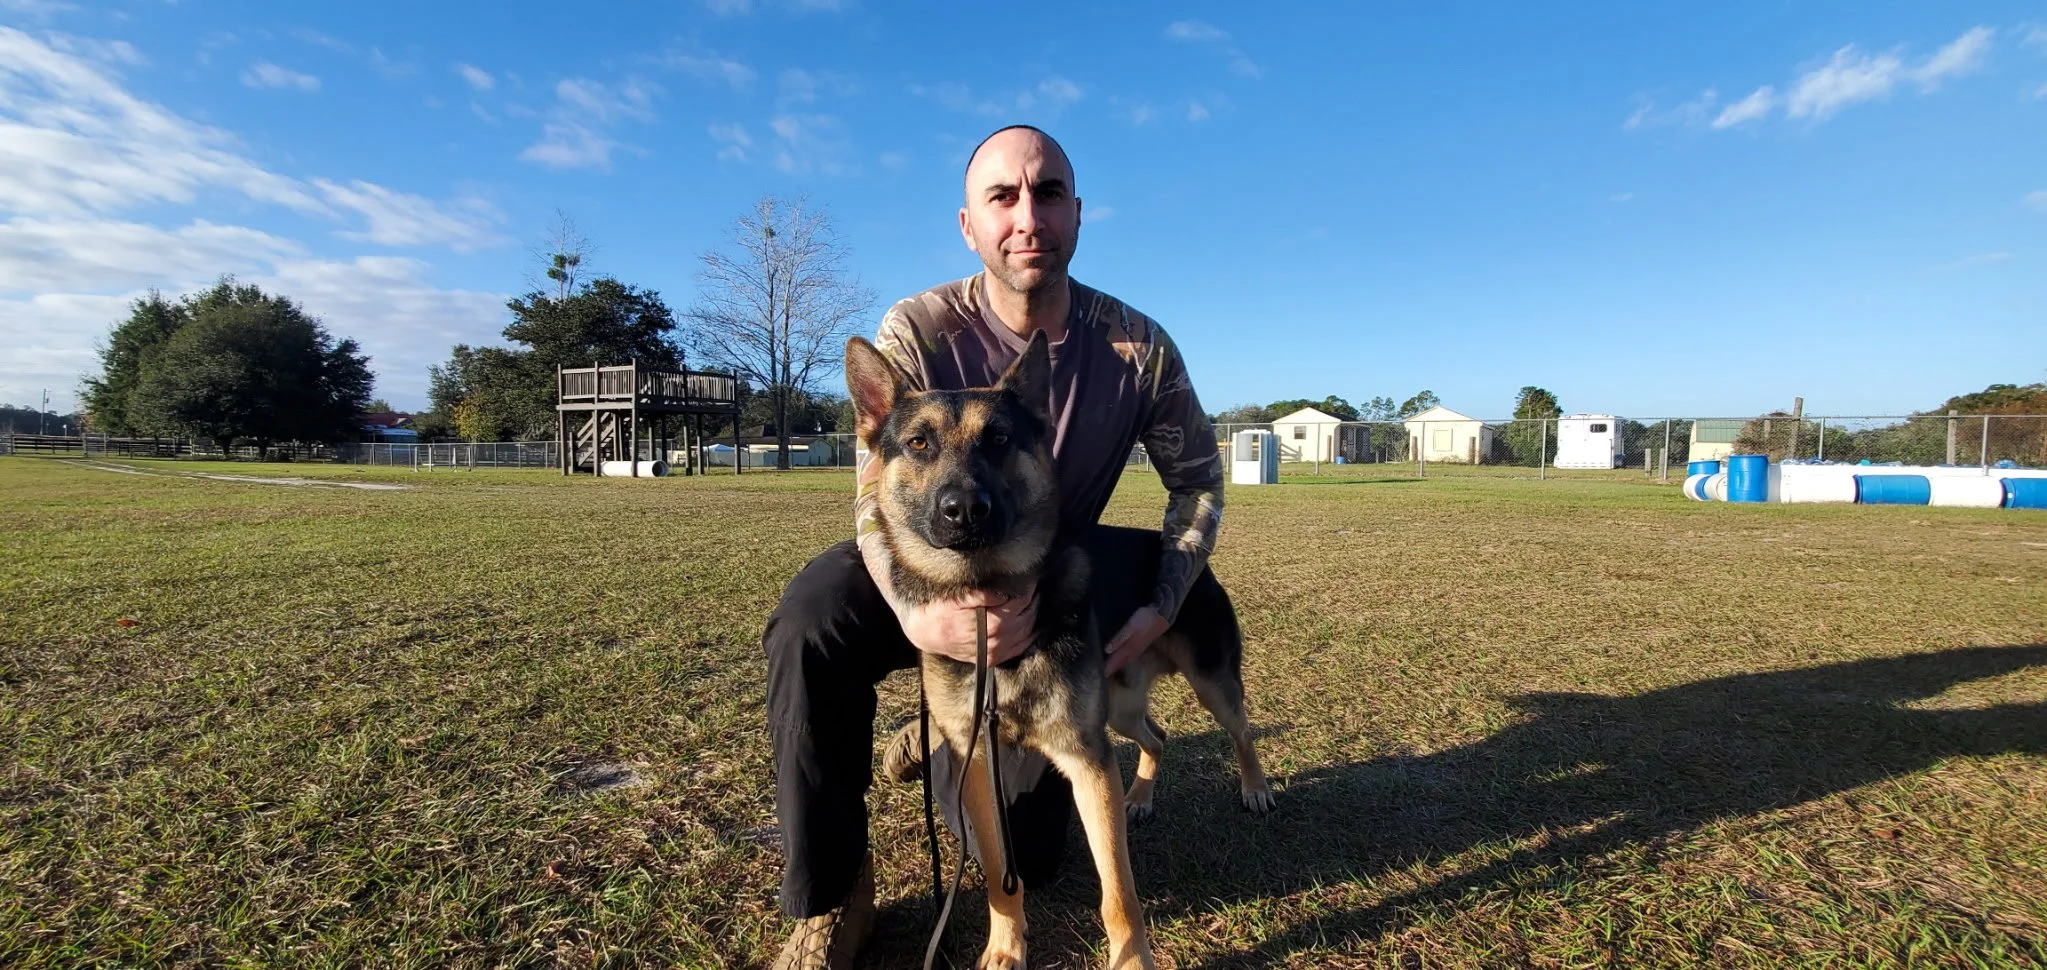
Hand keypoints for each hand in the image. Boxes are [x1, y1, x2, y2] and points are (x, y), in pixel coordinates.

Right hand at [897, 583, 1038, 664]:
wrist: (926, 634)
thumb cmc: (940, 612)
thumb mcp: (959, 597)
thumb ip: (984, 595)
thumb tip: (1005, 593)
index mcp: (993, 623)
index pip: (1021, 601)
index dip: (1027, 588)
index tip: (1030, 578)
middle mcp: (999, 640)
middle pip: (1028, 616)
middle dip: (1032, 600)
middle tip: (1033, 587)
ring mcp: (997, 652)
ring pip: (1027, 631)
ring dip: (1033, 615)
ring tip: (1033, 601)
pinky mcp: (994, 659)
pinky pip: (1020, 648)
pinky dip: (1029, 635)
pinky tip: (1030, 624)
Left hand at [1104, 606, 1169, 675]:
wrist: (1161, 616)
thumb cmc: (1144, 620)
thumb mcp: (1130, 627)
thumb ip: (1119, 638)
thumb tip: (1106, 650)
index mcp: (1129, 649)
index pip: (1114, 662)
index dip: (1106, 668)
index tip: (1098, 676)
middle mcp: (1133, 652)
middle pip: (1119, 664)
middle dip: (1110, 669)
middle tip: (1100, 675)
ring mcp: (1138, 650)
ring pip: (1124, 662)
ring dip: (1116, 666)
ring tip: (1108, 669)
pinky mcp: (1140, 646)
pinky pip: (1128, 657)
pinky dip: (1122, 660)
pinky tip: (1121, 659)